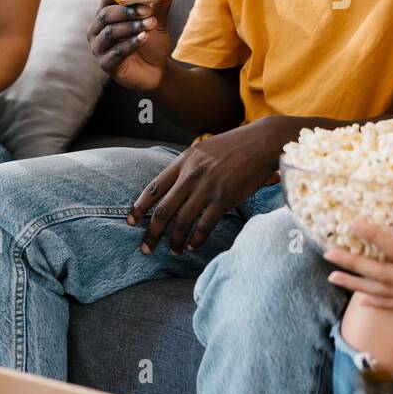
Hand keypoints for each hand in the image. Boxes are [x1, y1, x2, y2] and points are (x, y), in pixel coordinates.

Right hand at [88, 0, 173, 90]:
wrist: (157, 70)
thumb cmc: (151, 43)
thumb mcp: (157, 22)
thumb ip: (159, 7)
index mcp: (106, 15)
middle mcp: (97, 30)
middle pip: (106, 14)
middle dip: (128, 11)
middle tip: (148, 11)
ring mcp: (99, 48)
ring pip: (110, 32)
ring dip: (131, 26)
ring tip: (150, 23)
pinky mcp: (106, 64)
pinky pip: (116, 52)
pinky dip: (131, 43)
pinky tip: (145, 38)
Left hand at [128, 121, 285, 254]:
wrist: (261, 143)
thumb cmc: (234, 145)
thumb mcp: (204, 149)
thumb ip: (188, 165)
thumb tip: (174, 184)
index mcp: (184, 161)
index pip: (154, 188)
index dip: (140, 207)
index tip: (131, 222)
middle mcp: (191, 176)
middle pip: (163, 210)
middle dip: (151, 233)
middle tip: (145, 248)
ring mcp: (207, 188)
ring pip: (182, 222)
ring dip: (174, 240)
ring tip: (172, 250)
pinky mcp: (224, 199)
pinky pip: (204, 226)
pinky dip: (196, 240)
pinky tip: (192, 246)